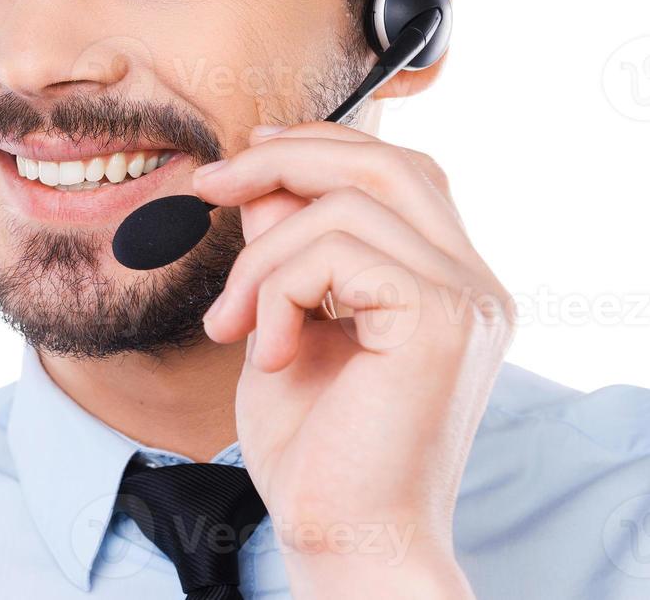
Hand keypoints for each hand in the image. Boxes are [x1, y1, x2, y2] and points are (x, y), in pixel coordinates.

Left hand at [193, 122, 513, 598]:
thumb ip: (287, 251)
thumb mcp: (287, 322)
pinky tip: (267, 351)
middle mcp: (472, 283)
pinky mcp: (439, 319)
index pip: (397, 172)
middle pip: (386, 164)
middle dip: (286, 160)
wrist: (345, 533)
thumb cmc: (316, 446)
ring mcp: (465, 299)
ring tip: (231, 324)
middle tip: (209, 186)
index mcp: (445, 282)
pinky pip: (336, 252)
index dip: (320, 147)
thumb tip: (263, 180)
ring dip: (261, 257)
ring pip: (346, 206)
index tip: (245, 155)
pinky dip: (276, 289)